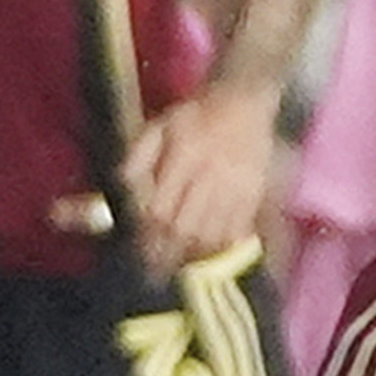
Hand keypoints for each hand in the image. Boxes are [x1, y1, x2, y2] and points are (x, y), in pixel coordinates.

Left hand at [113, 79, 276, 276]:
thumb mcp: (158, 125)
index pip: (162, 207)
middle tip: (155, 273)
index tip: (140, 251)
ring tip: (180, 271)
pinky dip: (224, 246)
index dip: (149, 234)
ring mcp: (234, 187)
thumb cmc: (195, 115)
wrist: (244, 102)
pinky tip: (212, 257)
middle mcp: (210, 175)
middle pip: (187, 226)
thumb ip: (138, 156)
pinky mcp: (253, 194)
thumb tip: (122, 187)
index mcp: (184, 156)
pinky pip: (239, 228)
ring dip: (194, 255)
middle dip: (168, 253)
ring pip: (213, 232)